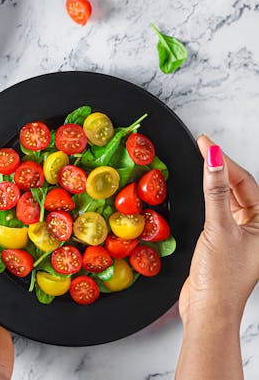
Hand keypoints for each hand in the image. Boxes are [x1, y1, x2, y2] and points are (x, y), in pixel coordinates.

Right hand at [179, 136, 258, 326]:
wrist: (208, 310)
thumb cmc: (221, 278)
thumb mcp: (218, 227)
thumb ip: (215, 190)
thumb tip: (214, 159)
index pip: (245, 182)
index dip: (224, 160)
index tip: (205, 143)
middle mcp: (256, 228)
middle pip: (239, 187)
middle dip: (221, 166)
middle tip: (202, 146)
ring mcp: (241, 234)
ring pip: (230, 198)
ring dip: (216, 180)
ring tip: (201, 161)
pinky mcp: (225, 240)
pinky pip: (220, 210)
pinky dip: (211, 197)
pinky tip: (201, 188)